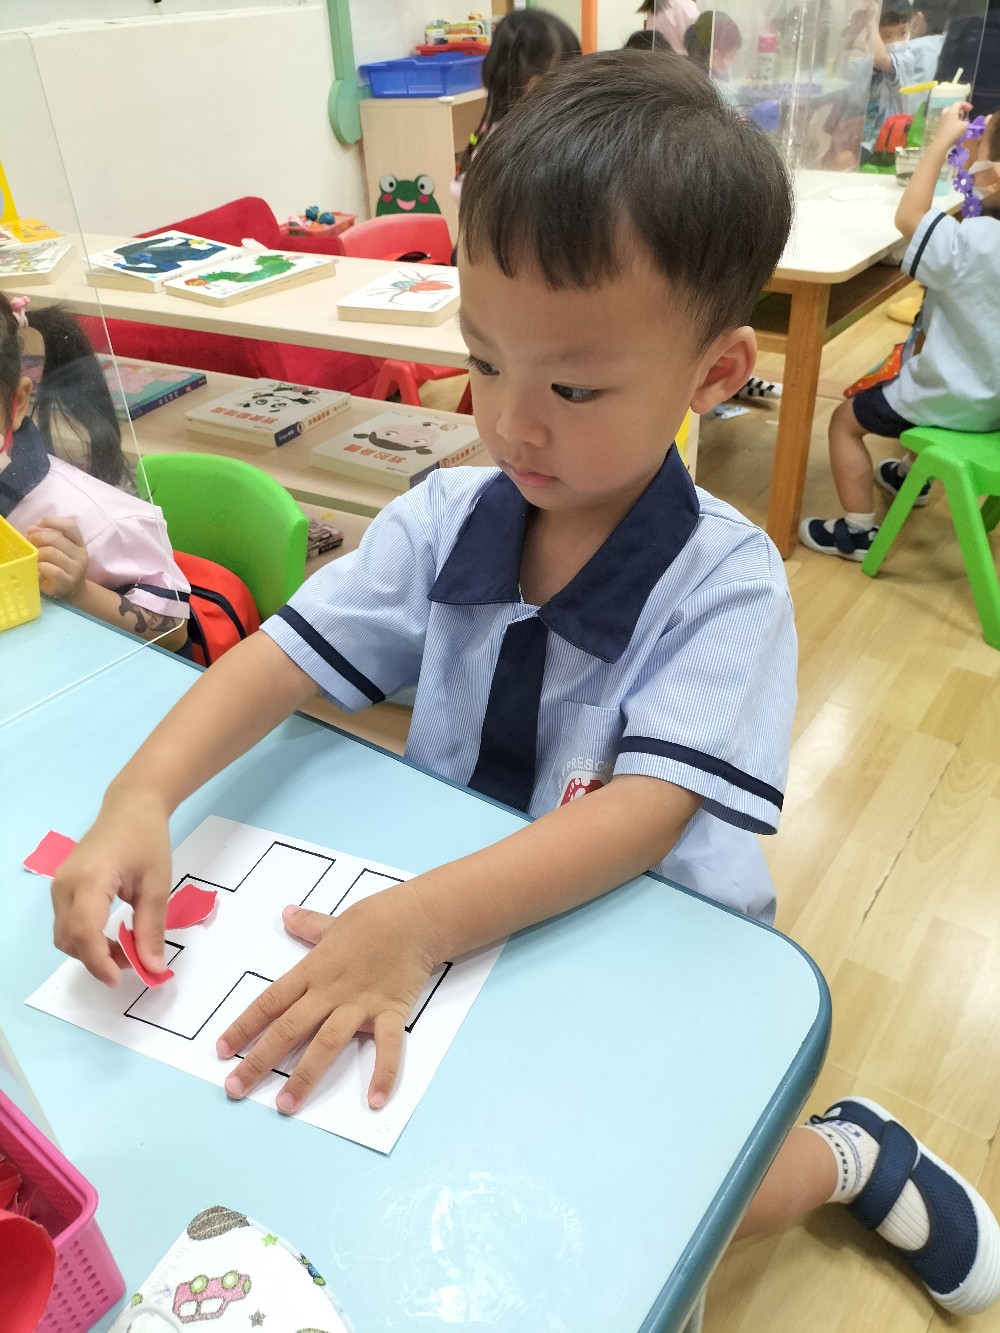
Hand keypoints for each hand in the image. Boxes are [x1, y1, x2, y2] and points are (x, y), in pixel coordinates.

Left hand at [28, 515, 88, 601]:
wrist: (72, 591)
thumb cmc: (61, 567)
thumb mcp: (59, 550)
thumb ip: (48, 537)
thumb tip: (32, 528)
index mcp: (79, 544)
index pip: (70, 526)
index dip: (53, 521)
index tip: (38, 524)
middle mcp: (81, 555)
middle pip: (55, 538)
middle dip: (37, 537)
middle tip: (30, 541)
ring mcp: (76, 570)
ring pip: (51, 552)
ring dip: (37, 553)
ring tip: (34, 557)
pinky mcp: (67, 582)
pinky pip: (50, 569)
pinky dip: (39, 566)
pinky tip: (37, 567)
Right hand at [52, 792, 172, 985]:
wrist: (131, 808)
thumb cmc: (147, 841)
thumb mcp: (157, 885)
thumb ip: (151, 928)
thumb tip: (153, 968)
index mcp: (91, 879)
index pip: (84, 932)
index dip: (99, 962)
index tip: (121, 979)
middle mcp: (65, 884)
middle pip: (69, 939)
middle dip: (98, 959)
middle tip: (133, 961)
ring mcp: (59, 884)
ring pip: (64, 934)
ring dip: (90, 951)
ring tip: (125, 948)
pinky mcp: (61, 886)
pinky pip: (67, 922)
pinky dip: (85, 937)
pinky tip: (111, 934)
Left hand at [216, 885, 440, 1113]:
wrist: (415, 917)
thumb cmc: (374, 918)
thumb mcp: (333, 922)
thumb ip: (309, 924)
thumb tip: (286, 914)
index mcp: (312, 971)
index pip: (270, 1002)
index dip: (244, 1026)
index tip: (221, 1050)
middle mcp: (330, 991)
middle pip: (288, 1028)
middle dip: (260, 1060)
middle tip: (235, 1089)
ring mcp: (360, 1004)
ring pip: (327, 1042)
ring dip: (305, 1074)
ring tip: (285, 1104)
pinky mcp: (390, 1011)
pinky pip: (387, 1046)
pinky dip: (383, 1073)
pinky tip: (375, 1100)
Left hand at [934, 101, 974, 147]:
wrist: (941, 143)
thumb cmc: (953, 132)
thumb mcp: (964, 126)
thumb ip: (966, 122)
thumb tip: (964, 122)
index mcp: (951, 111)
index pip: (959, 103)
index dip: (966, 105)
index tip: (971, 109)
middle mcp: (945, 113)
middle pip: (953, 108)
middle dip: (959, 110)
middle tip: (964, 115)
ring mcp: (941, 120)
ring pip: (949, 114)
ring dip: (955, 116)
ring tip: (960, 122)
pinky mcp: (939, 126)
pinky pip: (946, 120)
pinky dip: (951, 121)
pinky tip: (954, 128)